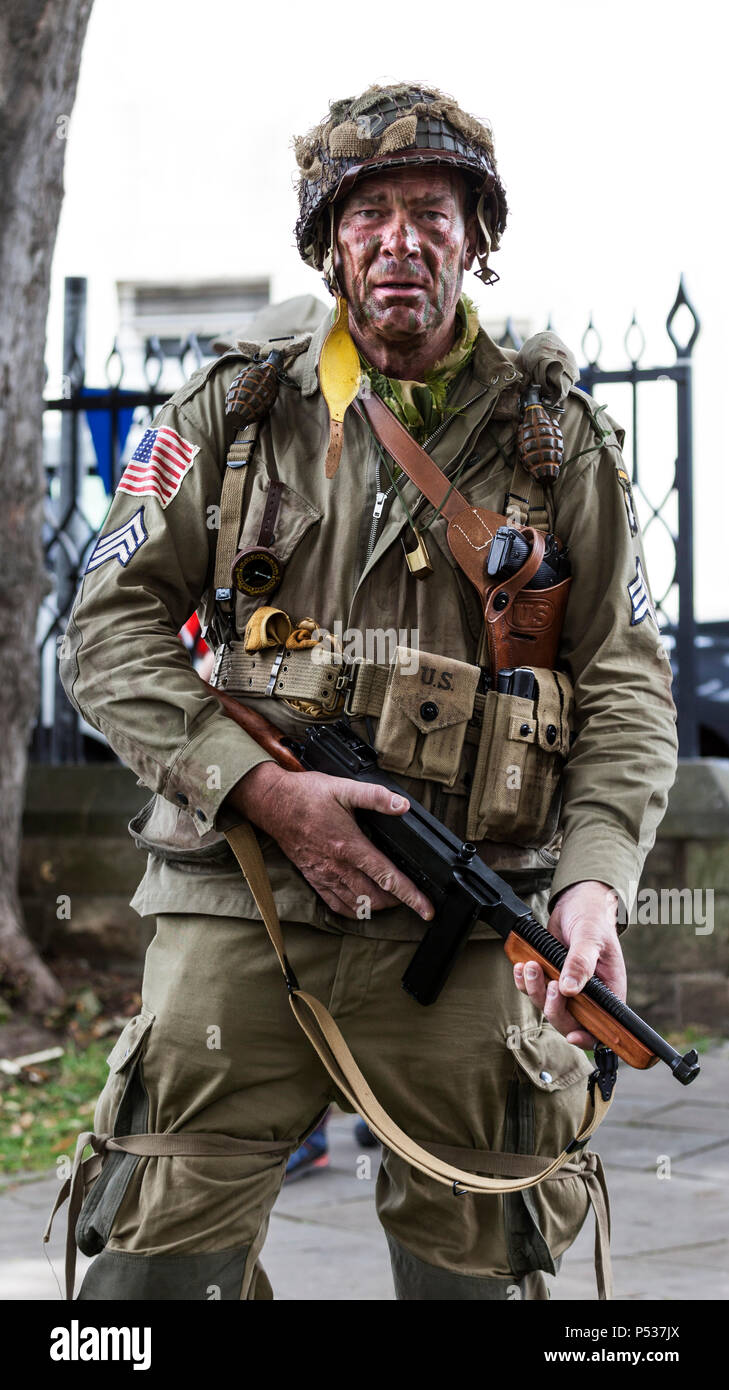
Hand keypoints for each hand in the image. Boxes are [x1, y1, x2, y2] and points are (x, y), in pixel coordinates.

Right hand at [227, 760, 433, 921]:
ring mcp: (324, 875)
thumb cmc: (306, 795)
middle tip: (412, 899)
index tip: (426, 910)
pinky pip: (336, 905)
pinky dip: (353, 911)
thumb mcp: (344, 788)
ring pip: (357, 905)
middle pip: (375, 898)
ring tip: (391, 901)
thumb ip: (375, 797)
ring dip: (377, 907)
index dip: (411, 896)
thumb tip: (402, 805)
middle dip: (397, 903)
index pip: (387, 877)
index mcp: (350, 846)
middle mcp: (338, 866)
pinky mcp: (313, 878)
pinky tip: (361, 906)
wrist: (272, 804)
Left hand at [512, 880, 626, 1047]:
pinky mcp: (550, 977)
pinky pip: (534, 990)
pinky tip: (520, 967)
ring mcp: (568, 988)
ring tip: (531, 967)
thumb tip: (569, 989)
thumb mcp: (590, 937)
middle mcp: (589, 995)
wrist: (577, 904)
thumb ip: (581, 962)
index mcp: (609, 991)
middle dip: (555, 1008)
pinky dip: (524, 982)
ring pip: (548, 1006)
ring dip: (536, 991)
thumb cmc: (594, 919)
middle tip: (549, 983)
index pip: (603, 1027)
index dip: (588, 1037)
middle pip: (570, 1021)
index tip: (572, 1034)